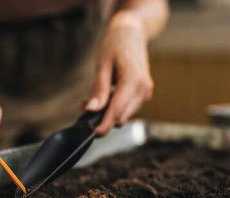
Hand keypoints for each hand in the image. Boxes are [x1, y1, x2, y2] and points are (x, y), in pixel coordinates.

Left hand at [85, 12, 153, 134]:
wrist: (132, 32)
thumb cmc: (115, 44)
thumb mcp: (102, 64)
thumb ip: (98, 89)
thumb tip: (91, 110)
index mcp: (133, 81)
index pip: (117, 112)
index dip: (103, 125)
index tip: (90, 132)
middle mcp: (143, 90)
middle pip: (121, 117)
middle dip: (102, 118)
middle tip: (83, 106)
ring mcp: (145, 93)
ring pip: (124, 115)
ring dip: (107, 113)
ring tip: (92, 98)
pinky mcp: (143, 94)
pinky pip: (127, 108)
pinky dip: (114, 107)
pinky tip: (105, 97)